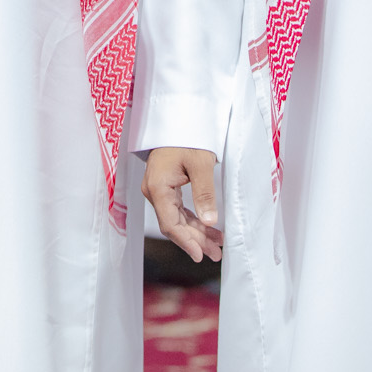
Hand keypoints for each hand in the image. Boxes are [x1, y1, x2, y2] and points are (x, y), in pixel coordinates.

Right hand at [143, 147, 223, 263]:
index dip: (185, 241)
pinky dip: (194, 220)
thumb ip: (204, 193)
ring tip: (217, 245)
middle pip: (174, 224)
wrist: (178, 117)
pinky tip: (208, 229)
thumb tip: (209, 221)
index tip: (200, 255)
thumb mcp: (200, 163)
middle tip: (217, 254)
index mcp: (158, 187)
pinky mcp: (166, 187)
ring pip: (177, 218)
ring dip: (197, 232)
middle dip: (195, 240)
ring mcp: (159, 189)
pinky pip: (178, 209)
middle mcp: (154, 191)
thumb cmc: (187, 136)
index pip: (170, 223)